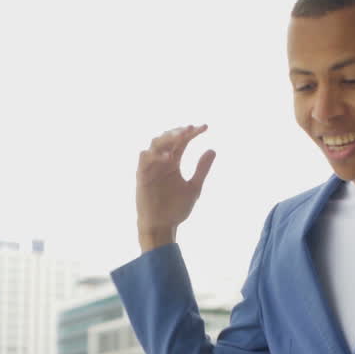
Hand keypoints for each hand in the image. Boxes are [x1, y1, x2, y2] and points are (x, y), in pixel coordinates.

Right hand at [136, 124, 216, 251]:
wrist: (162, 227)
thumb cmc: (176, 209)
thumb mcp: (194, 188)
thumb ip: (202, 169)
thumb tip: (213, 149)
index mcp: (173, 162)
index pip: (182, 141)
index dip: (192, 133)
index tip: (206, 127)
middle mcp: (161, 161)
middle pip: (168, 138)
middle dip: (179, 131)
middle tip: (191, 128)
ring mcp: (151, 167)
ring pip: (155, 144)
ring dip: (167, 138)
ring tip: (181, 135)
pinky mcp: (141, 176)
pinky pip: (144, 160)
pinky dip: (155, 155)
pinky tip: (168, 156)